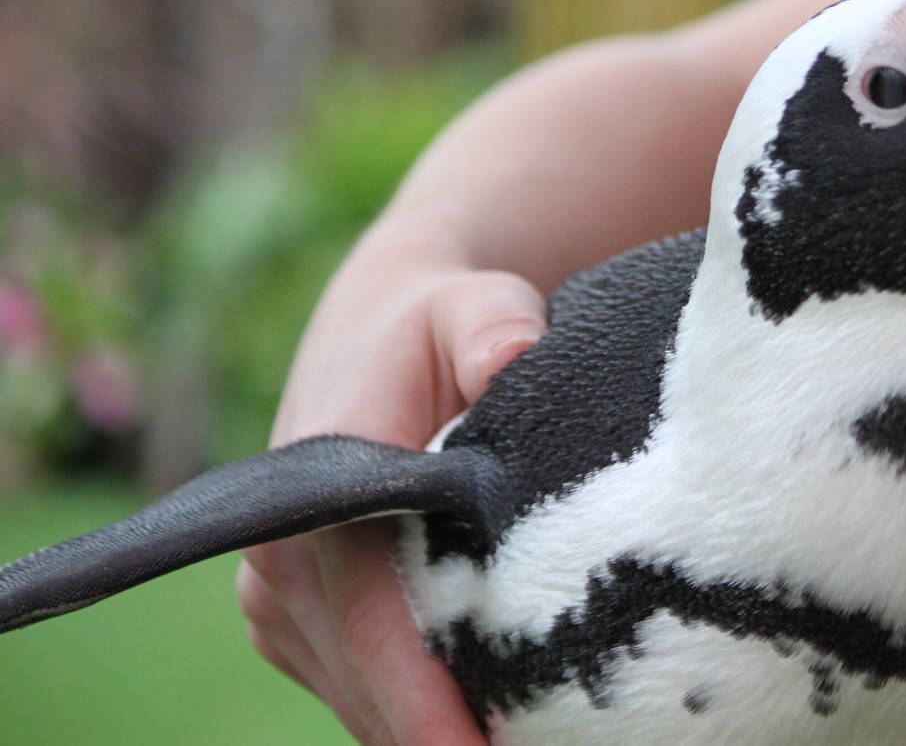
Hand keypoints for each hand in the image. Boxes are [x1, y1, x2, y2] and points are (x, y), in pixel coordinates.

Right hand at [236, 227, 545, 745]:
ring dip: (429, 729)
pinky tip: (483, 718)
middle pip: (369, 683)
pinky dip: (412, 708)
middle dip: (443, 736)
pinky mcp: (289, 619)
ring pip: (361, 697)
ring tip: (527, 740)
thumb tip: (511, 354)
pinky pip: (356, 686)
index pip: (372, 621)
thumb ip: (492, 325)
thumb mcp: (472, 306)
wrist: (374, 334)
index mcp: (312, 493)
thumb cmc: (437, 325)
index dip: (423, 703)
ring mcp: (275, 597)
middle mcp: (279, 558)